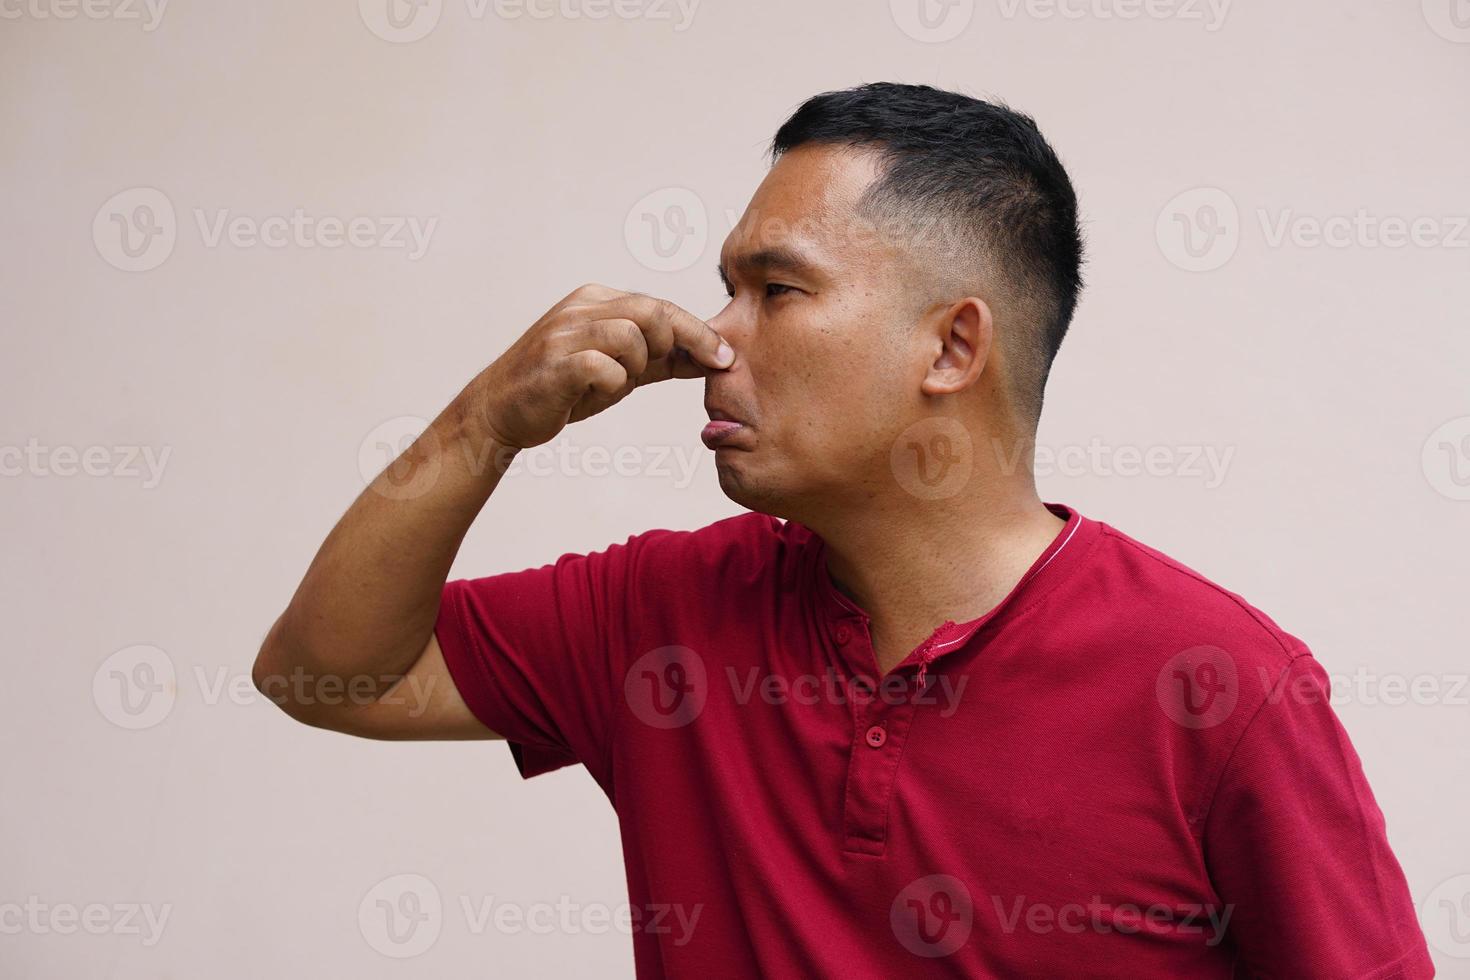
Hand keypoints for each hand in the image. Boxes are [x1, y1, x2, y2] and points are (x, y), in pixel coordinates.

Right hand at [464, 284, 733, 450]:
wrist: (500, 410)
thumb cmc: (563, 388)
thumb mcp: (618, 368)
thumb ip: (660, 359)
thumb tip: (713, 358)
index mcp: (597, 300)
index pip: (662, 305)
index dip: (698, 332)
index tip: (725, 357)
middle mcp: (582, 307)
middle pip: (654, 312)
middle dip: (678, 344)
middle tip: (676, 369)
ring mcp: (566, 332)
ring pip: (633, 337)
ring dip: (638, 367)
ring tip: (618, 383)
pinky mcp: (555, 363)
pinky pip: (605, 368)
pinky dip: (612, 385)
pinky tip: (596, 393)